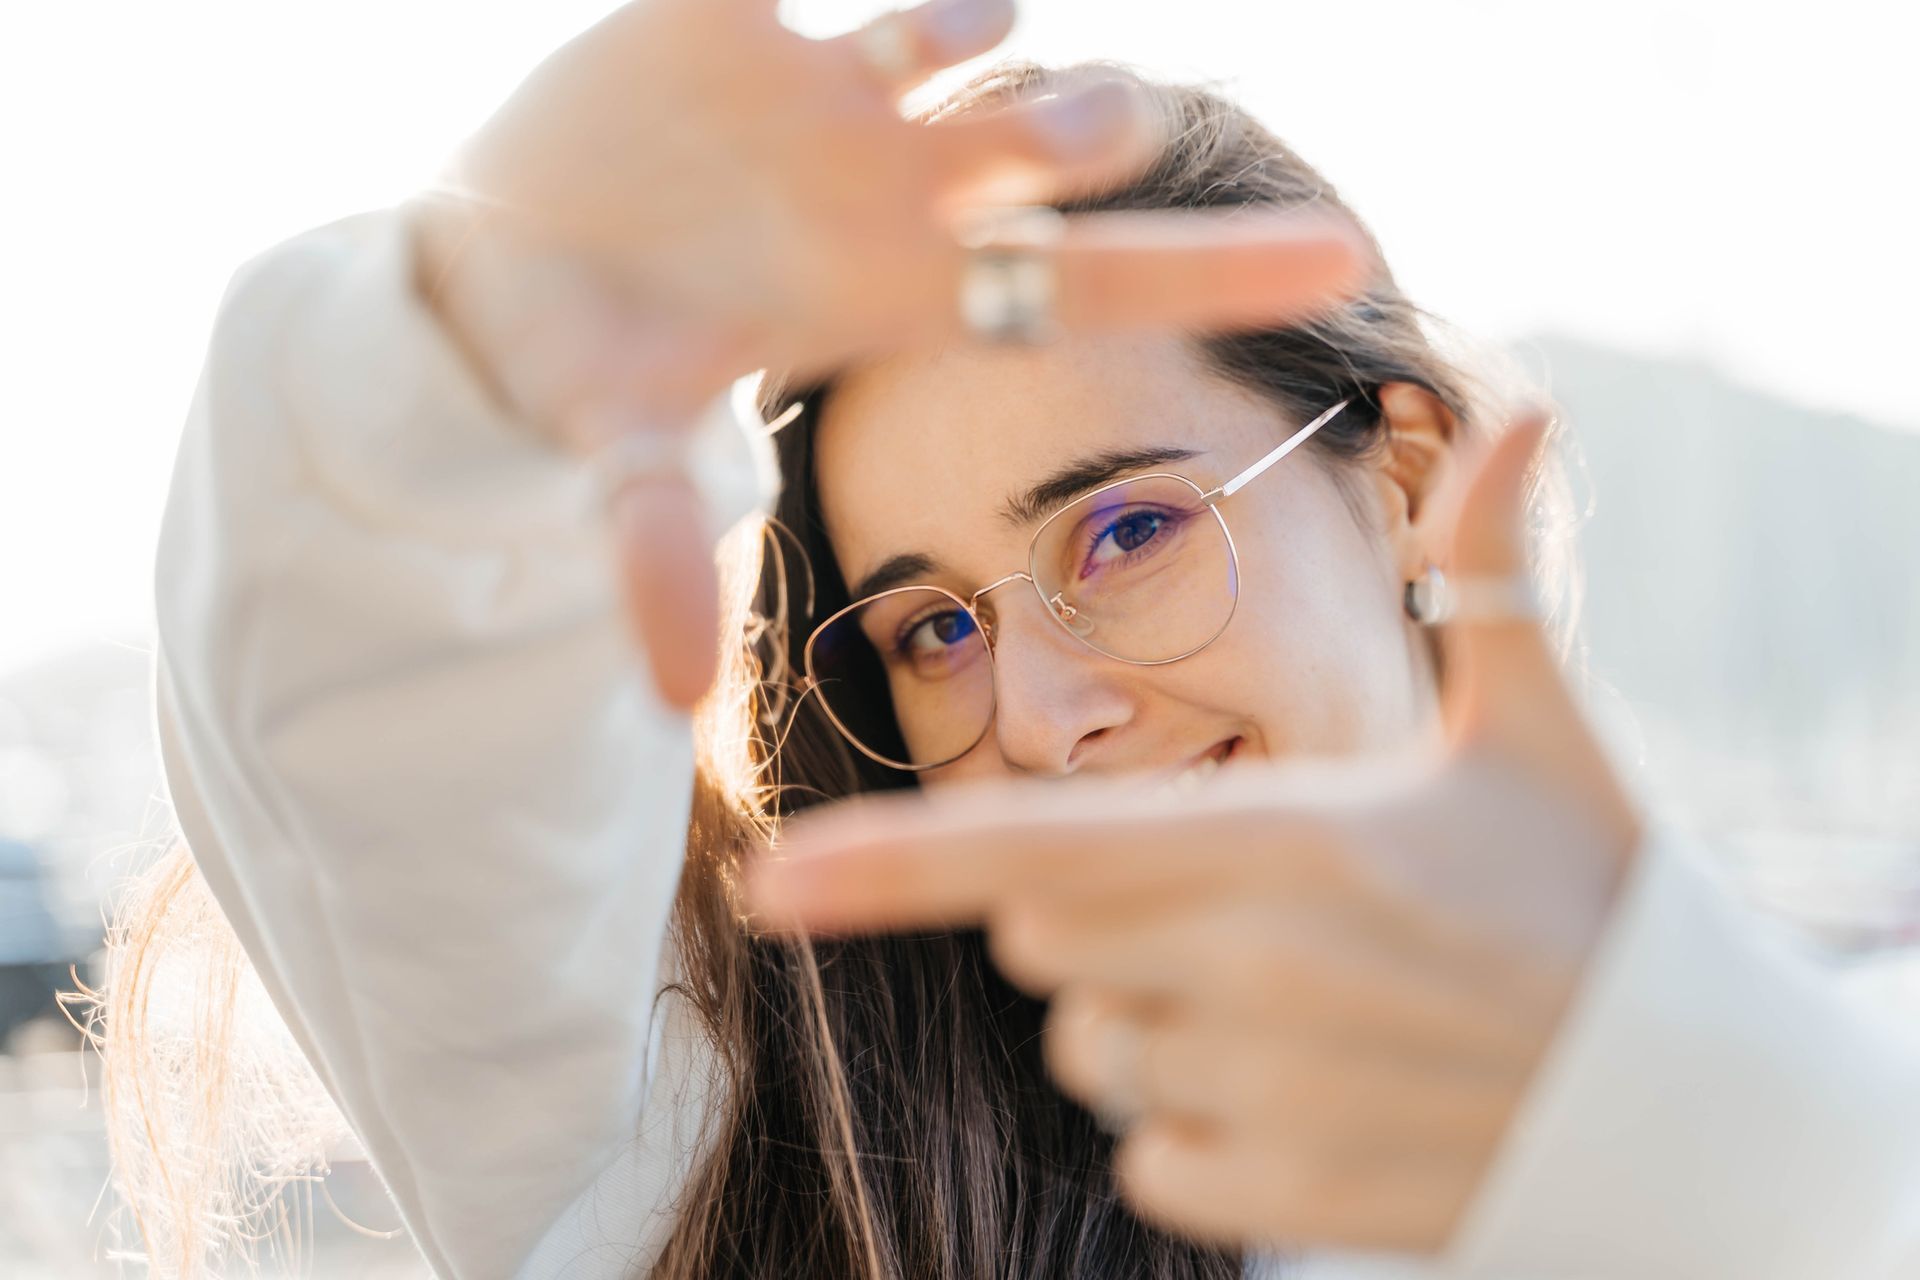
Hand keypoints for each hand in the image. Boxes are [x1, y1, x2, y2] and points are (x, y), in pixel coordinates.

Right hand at [416, 0, 1368, 708]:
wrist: (477, 275)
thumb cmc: (573, 370)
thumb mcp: (613, 448)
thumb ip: (652, 540)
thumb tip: (670, 683)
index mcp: (892, 296)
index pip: (1082, 286)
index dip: (1214, 273)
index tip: (1349, 256)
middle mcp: (883, 190)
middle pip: (1048, 150)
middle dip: (1082, 133)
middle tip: (1076, 145)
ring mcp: (818, 94)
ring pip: (964, 32)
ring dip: (979, 24)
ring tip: (953, 44)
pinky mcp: (730, 13)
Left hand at [745, 414, 1642, 1254]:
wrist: (1689, 1099)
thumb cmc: (1601, 895)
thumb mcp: (1547, 728)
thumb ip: (1497, 572)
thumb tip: (1518, 405)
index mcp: (1281, 838)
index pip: (1031, 849)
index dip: (885, 866)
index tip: (773, 883)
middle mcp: (1246, 969)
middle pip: (1045, 942)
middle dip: (1100, 917)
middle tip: (1256, 904)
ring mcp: (1258, 1093)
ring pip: (1095, 1052)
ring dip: (1155, 1022)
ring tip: (1308, 1000)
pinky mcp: (1277, 1196)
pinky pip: (1152, 1156)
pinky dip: (1202, 1127)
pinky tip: (1321, 1093)